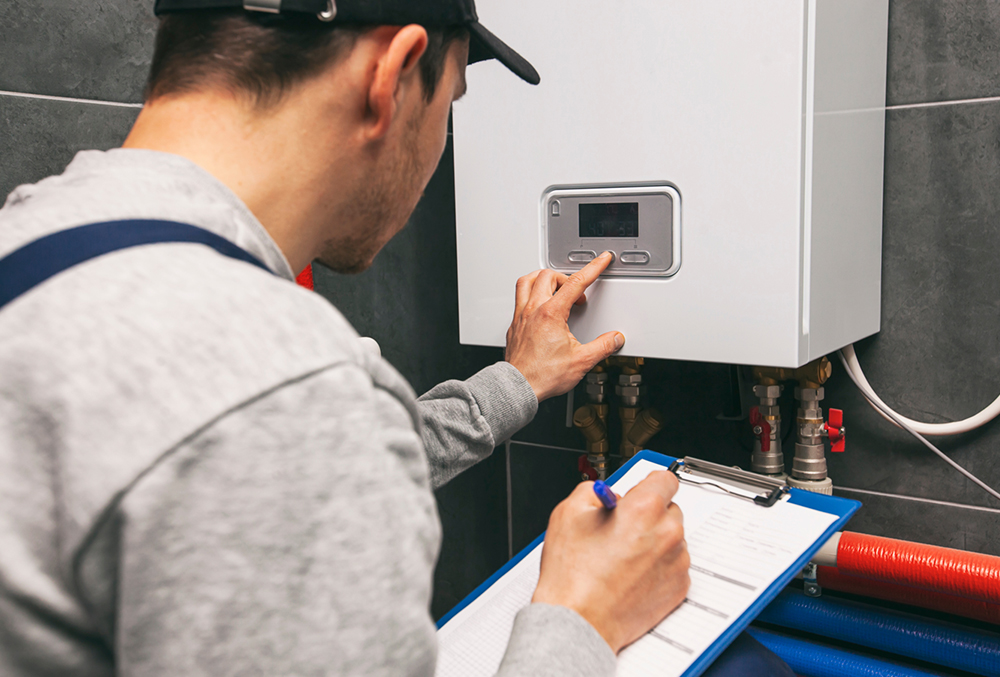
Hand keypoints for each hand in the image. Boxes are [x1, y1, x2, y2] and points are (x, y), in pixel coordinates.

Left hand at [505, 252, 624, 401]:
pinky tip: (538, 304)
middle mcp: (533, 310)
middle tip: (578, 291)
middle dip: (567, 278)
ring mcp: (521, 316)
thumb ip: (602, 347)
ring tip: (555, 286)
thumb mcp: (581, 361)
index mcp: (551, 314)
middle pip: (549, 276)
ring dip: (543, 278)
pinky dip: (531, 293)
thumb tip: (615, 339)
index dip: (593, 268)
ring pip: (527, 281)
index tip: (601, 260)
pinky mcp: (514, 325)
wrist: (518, 387)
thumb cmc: (542, 375)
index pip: (576, 282)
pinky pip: (519, 298)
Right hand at [531, 471, 689, 652]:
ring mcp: (676, 563)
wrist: (579, 622)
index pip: (666, 479)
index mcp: (644, 509)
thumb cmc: (573, 576)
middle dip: (648, 514)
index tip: (640, 491)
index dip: (648, 483)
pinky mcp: (678, 588)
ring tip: (622, 556)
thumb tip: (607, 495)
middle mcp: (667, 534)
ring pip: (672, 538)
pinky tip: (631, 573)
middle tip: (621, 528)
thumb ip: (593, 491)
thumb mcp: (568, 512)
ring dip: (654, 540)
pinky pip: (673, 565)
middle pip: (669, 509)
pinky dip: (658, 566)